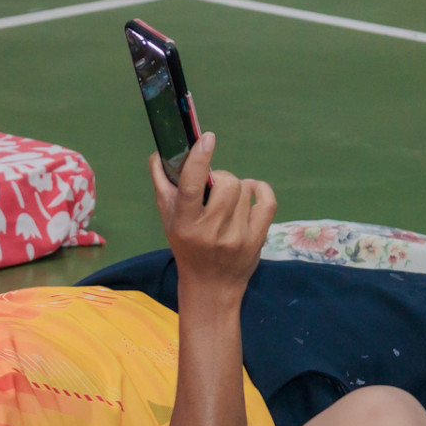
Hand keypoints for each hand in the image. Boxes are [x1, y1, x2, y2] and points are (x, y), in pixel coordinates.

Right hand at [152, 133, 274, 296]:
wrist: (211, 287)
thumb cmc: (186, 247)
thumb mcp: (169, 220)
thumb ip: (162, 186)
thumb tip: (158, 154)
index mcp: (184, 224)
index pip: (191, 186)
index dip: (199, 159)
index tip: (207, 139)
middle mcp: (210, 231)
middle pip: (226, 183)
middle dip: (221, 178)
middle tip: (214, 189)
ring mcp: (237, 238)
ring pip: (245, 189)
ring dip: (237, 187)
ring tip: (228, 200)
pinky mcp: (257, 240)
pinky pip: (267, 201)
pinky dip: (260, 190)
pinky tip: (252, 192)